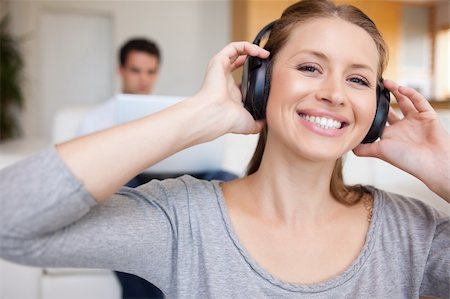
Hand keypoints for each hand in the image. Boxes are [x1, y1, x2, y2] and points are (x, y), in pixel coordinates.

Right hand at [193, 42, 268, 134]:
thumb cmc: (226, 120)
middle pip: (239, 62)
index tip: (267, 74)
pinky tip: (257, 51)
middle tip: (266, 59)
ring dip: (251, 49)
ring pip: (236, 52)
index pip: (242, 78)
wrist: (215, 115)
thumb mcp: (249, 123)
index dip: (255, 74)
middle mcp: (225, 80)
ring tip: (264, 53)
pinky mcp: (218, 61)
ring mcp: (220, 70)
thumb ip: (258, 123)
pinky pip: (233, 47)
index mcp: (231, 93)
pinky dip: (246, 46)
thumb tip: (266, 123)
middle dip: (253, 58)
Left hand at [353, 80, 449, 201]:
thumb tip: (349, 146)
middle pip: (391, 109)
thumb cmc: (407, 160)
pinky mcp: (428, 116)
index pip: (379, 120)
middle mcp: (402, 127)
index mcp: (391, 135)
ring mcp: (415, 121)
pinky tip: (400, 88)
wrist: (433, 163)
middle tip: (374, 88)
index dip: (372, 111)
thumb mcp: (380, 152)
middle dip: (383, 99)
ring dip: (396, 91)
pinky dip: (410, 93)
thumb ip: (364, 149)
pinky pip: (419, 101)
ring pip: (405, 102)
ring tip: (386, 83)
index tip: (362, 100)